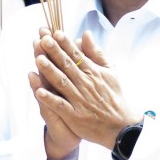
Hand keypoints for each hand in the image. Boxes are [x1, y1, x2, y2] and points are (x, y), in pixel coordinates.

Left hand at [31, 29, 137, 152]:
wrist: (121, 126)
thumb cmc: (114, 98)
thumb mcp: (110, 72)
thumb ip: (96, 53)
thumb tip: (86, 33)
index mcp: (93, 72)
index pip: (77, 55)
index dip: (65, 43)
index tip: (55, 32)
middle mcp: (85, 84)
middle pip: (67, 66)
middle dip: (55, 52)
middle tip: (44, 39)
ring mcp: (79, 100)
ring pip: (62, 83)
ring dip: (50, 71)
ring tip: (38, 59)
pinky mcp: (75, 116)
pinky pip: (60, 106)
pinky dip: (50, 99)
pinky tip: (38, 91)